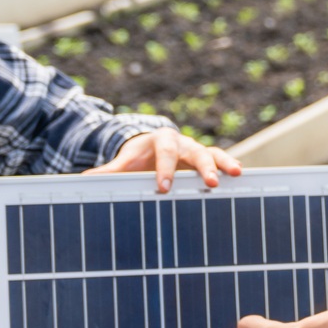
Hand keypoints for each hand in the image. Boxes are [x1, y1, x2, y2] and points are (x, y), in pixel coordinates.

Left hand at [85, 130, 242, 192]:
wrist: (150, 147)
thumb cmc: (138, 156)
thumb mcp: (125, 161)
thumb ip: (110, 170)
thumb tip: (86, 178)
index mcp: (160, 140)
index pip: (165, 152)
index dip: (165, 169)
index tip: (164, 187)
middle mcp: (183, 142)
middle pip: (196, 150)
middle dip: (203, 167)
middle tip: (211, 183)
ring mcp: (197, 151)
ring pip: (214, 153)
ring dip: (224, 164)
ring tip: (235, 174)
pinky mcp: (207, 161)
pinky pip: (222, 162)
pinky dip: (230, 169)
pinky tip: (242, 180)